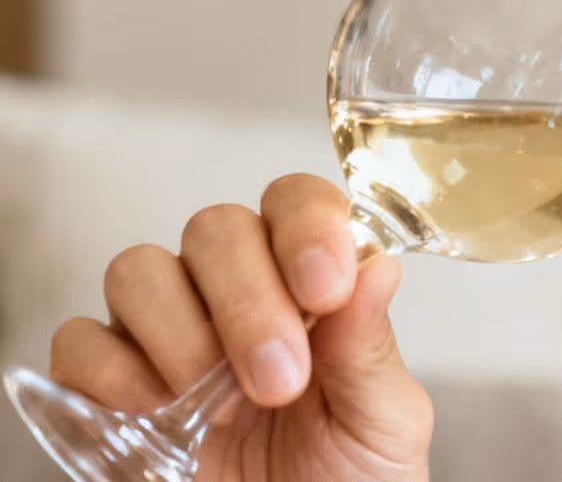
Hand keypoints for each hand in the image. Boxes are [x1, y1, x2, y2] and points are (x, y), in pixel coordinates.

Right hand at [47, 175, 432, 480]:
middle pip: (215, 229)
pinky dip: (112, 370)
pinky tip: (160, 409)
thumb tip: (376, 267)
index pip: (297, 203)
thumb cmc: (351, 480)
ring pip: (140, 270)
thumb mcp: (384, 421)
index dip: (307, 227)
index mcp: (313, 285)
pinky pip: (81, 342)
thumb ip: (371, 348)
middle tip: (280, 379)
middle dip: (248, 299)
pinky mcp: (112, 388)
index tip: (326, 288)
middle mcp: (236, 295)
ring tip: (224, 405)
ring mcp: (168, 335)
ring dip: (181, 331)